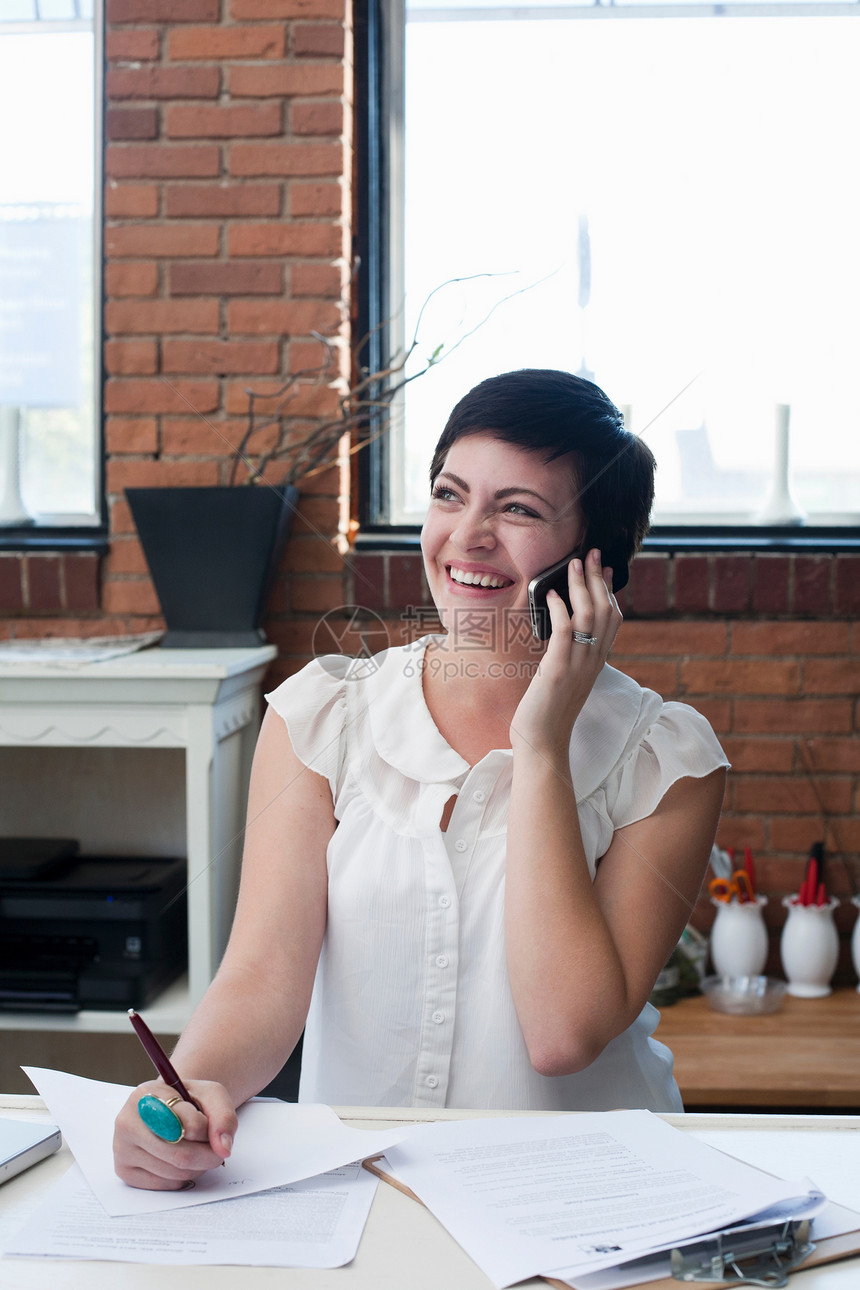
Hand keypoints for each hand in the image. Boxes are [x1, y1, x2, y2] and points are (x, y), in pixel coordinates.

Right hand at [113, 1078, 237, 1189]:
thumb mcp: (211, 1095)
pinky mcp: (124, 1171)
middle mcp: (127, 1121)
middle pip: (180, 1155)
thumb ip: (224, 1116)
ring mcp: (122, 1148)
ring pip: (174, 1173)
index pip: (186, 1123)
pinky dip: (182, 1177)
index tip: (207, 1123)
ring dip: (197, 1167)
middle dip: (207, 1156)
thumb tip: (223, 1149)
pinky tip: (179, 1160)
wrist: (167, 1109)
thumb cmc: (189, 1102)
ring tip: (196, 1149)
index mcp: (146, 1094)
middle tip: (215, 1149)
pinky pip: (164, 1184)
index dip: (206, 1128)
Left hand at [511, 548, 620, 760]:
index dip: (611, 591)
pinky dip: (560, 609)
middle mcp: (593, 661)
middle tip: (591, 554)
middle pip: (606, 611)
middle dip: (598, 578)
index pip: (613, 620)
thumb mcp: (567, 679)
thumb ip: (571, 656)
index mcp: (596, 662)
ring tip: (574, 564)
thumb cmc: (548, 713)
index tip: (606, 569)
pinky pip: (565, 632)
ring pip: (590, 616)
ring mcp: (578, 665)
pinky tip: (550, 595)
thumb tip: (565, 633)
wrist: (543, 743)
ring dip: (582, 586)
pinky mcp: (557, 670)